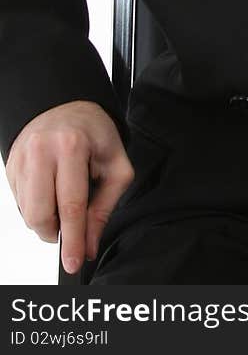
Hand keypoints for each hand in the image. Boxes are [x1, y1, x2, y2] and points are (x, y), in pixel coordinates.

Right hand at [6, 100, 133, 274]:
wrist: (68, 107)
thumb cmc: (94, 134)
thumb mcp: (115, 165)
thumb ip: (104, 208)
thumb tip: (89, 245)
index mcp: (71, 146)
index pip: (71, 205)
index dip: (72, 239)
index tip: (73, 262)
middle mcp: (42, 150)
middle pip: (41, 215)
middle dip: (56, 231)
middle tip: (71, 223)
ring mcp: (22, 158)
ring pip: (27, 213)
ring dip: (46, 221)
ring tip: (63, 200)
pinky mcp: (11, 166)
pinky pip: (19, 204)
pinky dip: (36, 207)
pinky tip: (50, 189)